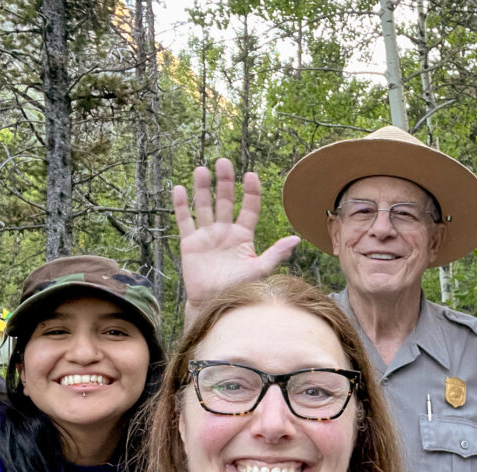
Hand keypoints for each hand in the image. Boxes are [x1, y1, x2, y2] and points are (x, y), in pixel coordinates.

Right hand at [173, 158, 300, 323]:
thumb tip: (296, 239)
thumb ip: (275, 253)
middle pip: (225, 201)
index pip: (249, 208)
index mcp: (244, 237)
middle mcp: (225, 232)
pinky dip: (181, 205)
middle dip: (225, 182)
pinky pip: (185, 220)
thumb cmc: (239, 289)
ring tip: (201, 169)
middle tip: (223, 162)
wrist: (214, 304)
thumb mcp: (259, 270)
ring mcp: (207, 236)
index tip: (251, 175)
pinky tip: (180, 188)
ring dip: (203, 188)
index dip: (250, 192)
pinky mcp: (190, 243)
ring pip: (204, 206)